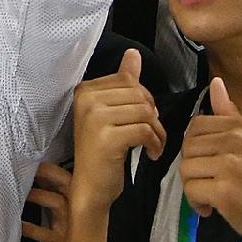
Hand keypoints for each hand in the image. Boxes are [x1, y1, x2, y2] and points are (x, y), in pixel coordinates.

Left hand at [22, 161, 72, 241]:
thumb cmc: (69, 233)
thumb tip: (36, 174)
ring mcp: (69, 225)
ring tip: (24, 193)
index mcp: (77, 198)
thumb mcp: (65, 210)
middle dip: (49, 174)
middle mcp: (75, 209)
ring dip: (40, 195)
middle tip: (31, 168)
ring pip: (57, 203)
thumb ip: (55, 193)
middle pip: (66, 184)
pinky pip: (44, 233)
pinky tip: (20, 224)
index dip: (50, 168)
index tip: (35, 160)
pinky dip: (31, 228)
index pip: (67, 176)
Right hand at [68, 48, 166, 213]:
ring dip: (157, 131)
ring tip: (154, 145)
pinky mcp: (106, 137)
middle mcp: (86, 100)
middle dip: (153, 116)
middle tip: (153, 135)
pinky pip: (144, 130)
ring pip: (144, 112)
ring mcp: (94, 118)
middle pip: (139, 94)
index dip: (144, 100)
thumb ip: (122, 82)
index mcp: (84, 90)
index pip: (129, 80)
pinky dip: (155, 142)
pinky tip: (151, 153)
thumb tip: (133, 54)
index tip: (144, 121)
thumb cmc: (102, 152)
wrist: (90, 188)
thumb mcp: (111, 113)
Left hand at [180, 78, 241, 241]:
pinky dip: (196, 203)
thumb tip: (215, 81)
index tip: (214, 165)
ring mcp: (231, 164)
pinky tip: (213, 210)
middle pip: (187, 147)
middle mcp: (238, 139)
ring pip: (185, 168)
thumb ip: (230, 114)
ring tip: (214, 196)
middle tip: (214, 183)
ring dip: (194, 187)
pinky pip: (190, 190)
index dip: (198, 149)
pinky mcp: (224, 190)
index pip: (196, 126)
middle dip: (194, 168)